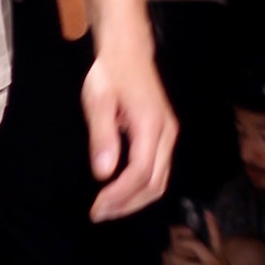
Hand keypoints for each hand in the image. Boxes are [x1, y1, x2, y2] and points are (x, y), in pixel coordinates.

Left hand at [83, 35, 177, 220]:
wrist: (127, 50)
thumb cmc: (110, 72)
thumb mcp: (99, 101)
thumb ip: (102, 137)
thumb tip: (104, 174)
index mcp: (152, 126)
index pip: (140, 173)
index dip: (119, 195)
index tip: (95, 207)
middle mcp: (167, 134)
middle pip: (154, 184)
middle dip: (127, 205)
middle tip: (98, 214)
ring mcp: (169, 136)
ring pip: (159, 181)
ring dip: (134, 200)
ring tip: (107, 209)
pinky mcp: (164, 136)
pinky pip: (158, 171)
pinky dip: (140, 188)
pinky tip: (120, 192)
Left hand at [160, 210, 243, 264]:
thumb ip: (216, 262)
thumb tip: (207, 261)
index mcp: (220, 254)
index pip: (216, 235)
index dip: (212, 224)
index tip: (207, 212)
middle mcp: (214, 257)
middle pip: (194, 244)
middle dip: (181, 245)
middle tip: (174, 249)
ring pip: (184, 262)